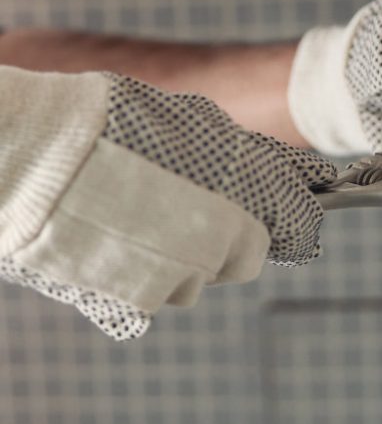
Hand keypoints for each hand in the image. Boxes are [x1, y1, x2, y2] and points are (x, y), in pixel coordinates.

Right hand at [0, 68, 337, 339]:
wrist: (39, 158)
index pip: (300, 223)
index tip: (291, 221)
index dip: (293, 220)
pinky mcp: (138, 301)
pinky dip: (137, 278)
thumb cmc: (115, 125)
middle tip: (188, 210)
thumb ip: (241, 154)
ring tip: (134, 220)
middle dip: (228, 239)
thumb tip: (270, 167)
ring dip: (179, 260)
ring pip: (195, 280)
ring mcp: (182, 274)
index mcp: (250, 193)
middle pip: (245, 257)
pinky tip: (110, 243)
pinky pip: (151, 295)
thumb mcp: (196, 122)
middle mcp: (226, 240)